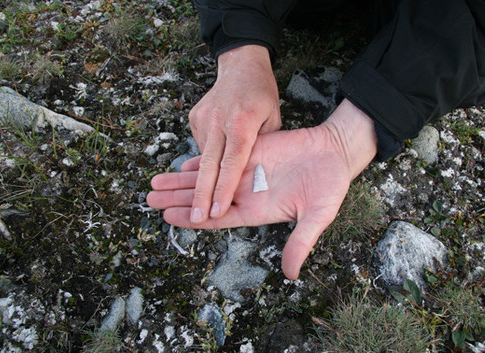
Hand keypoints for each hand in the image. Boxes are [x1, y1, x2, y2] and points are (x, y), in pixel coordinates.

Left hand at [148, 99, 377, 278]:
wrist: (335, 153)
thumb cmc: (329, 186)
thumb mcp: (317, 216)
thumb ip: (300, 242)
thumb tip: (290, 274)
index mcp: (258, 210)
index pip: (218, 217)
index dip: (193, 218)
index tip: (168, 219)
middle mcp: (247, 193)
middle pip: (205, 198)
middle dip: (177, 199)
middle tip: (149, 199)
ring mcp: (246, 172)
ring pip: (207, 177)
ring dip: (181, 180)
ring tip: (155, 183)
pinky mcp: (250, 151)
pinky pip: (221, 157)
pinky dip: (201, 161)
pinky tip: (181, 165)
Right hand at [188, 45, 280, 223]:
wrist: (241, 66)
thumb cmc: (262, 95)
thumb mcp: (273, 120)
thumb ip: (262, 148)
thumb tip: (250, 176)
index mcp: (243, 123)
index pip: (232, 163)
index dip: (222, 190)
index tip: (214, 212)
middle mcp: (220, 121)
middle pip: (208, 166)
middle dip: (199, 196)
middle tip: (192, 218)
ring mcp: (204, 118)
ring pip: (201, 158)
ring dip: (196, 181)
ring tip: (179, 200)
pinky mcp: (195, 117)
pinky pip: (200, 146)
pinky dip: (203, 161)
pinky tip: (202, 171)